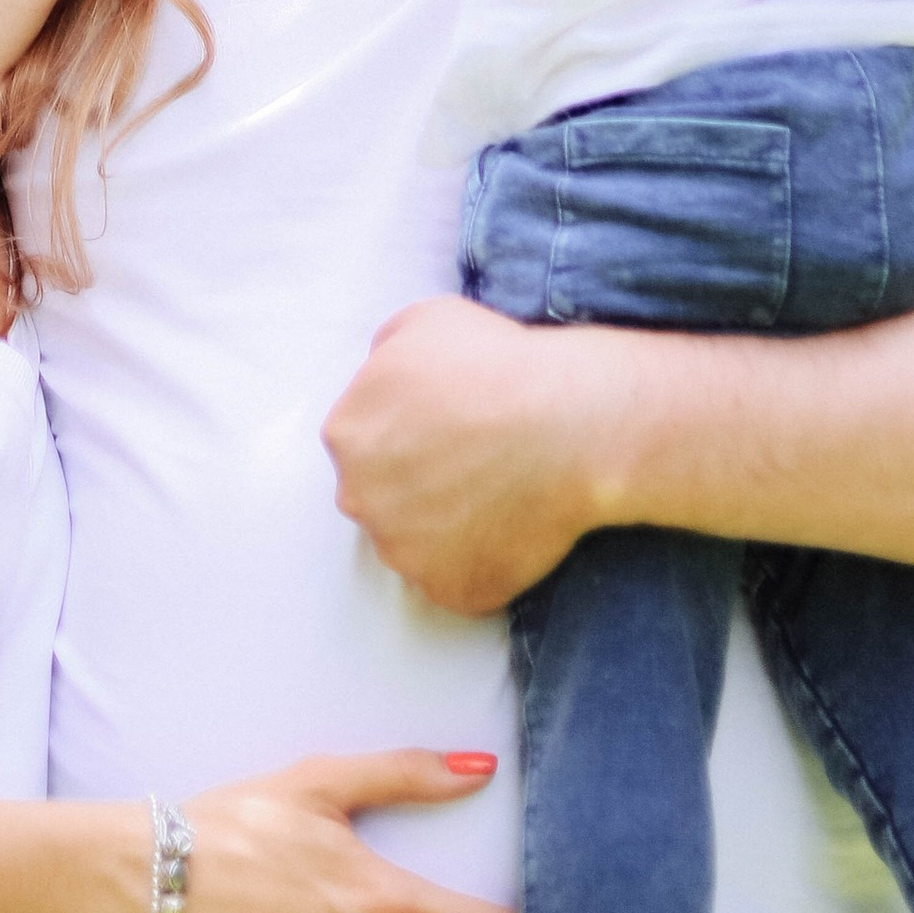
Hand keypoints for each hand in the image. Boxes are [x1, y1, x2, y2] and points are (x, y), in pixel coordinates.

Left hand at [323, 298, 634, 614]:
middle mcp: (360, 499)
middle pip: (379, 494)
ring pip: (413, 542)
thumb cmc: (497, 364)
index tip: (446, 424)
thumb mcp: (421, 321)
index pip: (360, 438)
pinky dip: (476, 561)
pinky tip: (509, 527)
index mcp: (346, 434)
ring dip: (443, 525)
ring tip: (495, 493)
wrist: (567, 425)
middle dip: (414, 481)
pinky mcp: (448, 591)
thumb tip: (380, 379)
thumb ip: (382, 357)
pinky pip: (453, 581)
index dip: (405, 429)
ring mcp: (402, 553)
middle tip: (470, 461)